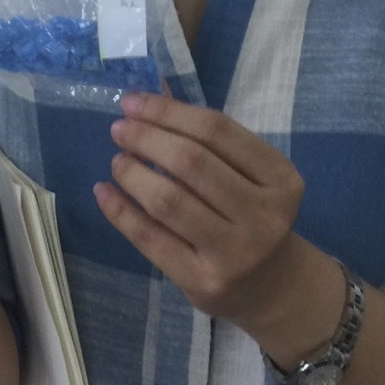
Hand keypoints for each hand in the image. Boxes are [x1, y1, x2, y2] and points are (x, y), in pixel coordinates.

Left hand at [94, 91, 305, 331]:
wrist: (272, 286)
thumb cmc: (252, 216)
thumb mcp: (250, 176)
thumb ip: (208, 140)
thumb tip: (150, 98)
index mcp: (280, 178)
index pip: (216, 131)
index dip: (168, 111)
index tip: (133, 102)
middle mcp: (263, 215)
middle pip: (191, 162)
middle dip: (146, 138)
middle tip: (119, 129)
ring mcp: (235, 252)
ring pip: (169, 200)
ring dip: (132, 173)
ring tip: (118, 161)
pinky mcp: (203, 281)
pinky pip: (151, 239)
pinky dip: (120, 211)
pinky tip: (104, 192)